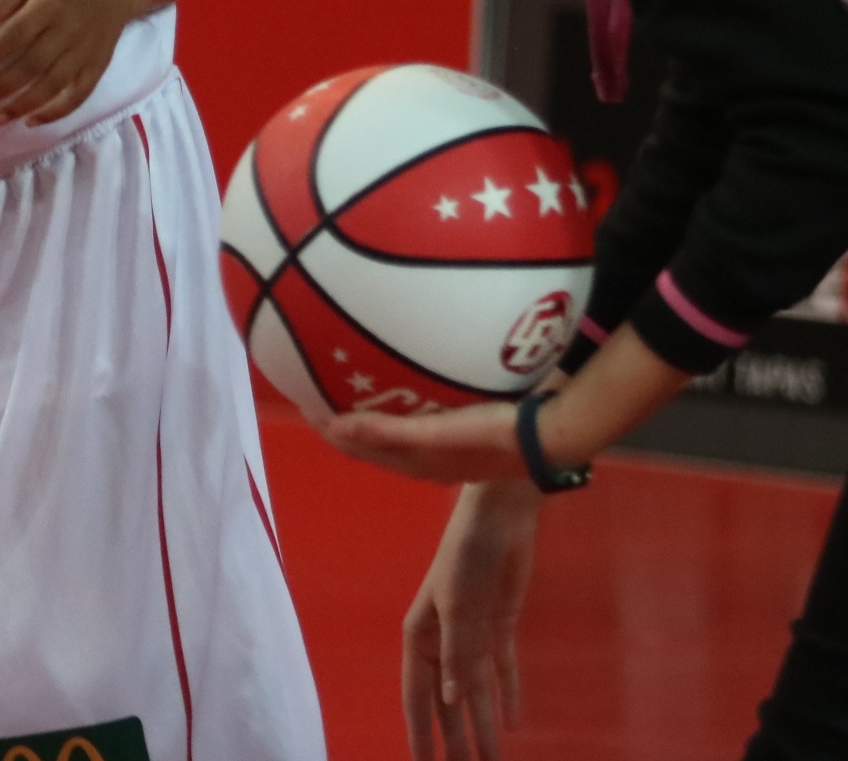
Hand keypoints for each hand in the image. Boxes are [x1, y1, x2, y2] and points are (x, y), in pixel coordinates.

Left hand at [0, 0, 147, 125]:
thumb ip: (1, 1)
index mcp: (50, 4)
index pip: (16, 34)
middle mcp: (69, 31)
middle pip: (32, 65)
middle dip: (1, 86)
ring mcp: (86, 52)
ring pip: (53, 85)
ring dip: (23, 105)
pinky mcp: (98, 66)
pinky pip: (78, 95)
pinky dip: (56, 112)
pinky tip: (31, 121)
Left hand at [324, 401, 530, 483]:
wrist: (546, 439)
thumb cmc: (489, 435)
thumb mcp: (434, 434)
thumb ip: (387, 432)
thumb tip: (334, 427)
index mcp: (412, 463)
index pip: (355, 446)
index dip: (327, 427)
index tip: (301, 398)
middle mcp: (422, 461)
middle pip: (369, 441)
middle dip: (341, 419)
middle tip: (318, 385)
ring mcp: (443, 451)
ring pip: (391, 433)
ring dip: (367, 414)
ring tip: (351, 384)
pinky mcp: (461, 437)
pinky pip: (415, 422)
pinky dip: (396, 409)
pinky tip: (404, 387)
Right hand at [403, 482, 540, 760]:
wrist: (500, 515)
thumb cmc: (466, 551)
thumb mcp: (457, 602)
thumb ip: (456, 652)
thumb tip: (452, 700)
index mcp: (420, 636)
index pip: (418, 697)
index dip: (421, 734)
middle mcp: (442, 641)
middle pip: (447, 703)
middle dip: (455, 740)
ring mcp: (472, 635)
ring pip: (475, 692)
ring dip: (483, 725)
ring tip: (494, 760)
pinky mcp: (499, 626)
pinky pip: (502, 671)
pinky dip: (507, 695)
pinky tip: (513, 721)